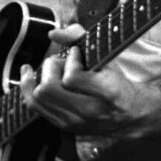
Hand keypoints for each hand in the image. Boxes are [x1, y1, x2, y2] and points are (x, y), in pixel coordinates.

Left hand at [19, 23, 160, 135]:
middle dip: (51, 67)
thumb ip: (80, 37)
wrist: (131, 115)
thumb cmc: (119, 83)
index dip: (71, 60)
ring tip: (55, 71)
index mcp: (106, 93)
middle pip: (48, 88)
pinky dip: (29, 88)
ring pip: (38, 98)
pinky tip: (32, 75)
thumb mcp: (108, 57)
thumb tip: (54, 34)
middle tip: (63, 62)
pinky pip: (35, 107)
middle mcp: (89, 112)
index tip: (78, 54)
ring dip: (42, 77)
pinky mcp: (64, 126)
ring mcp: (75, 122)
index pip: (71, 78)